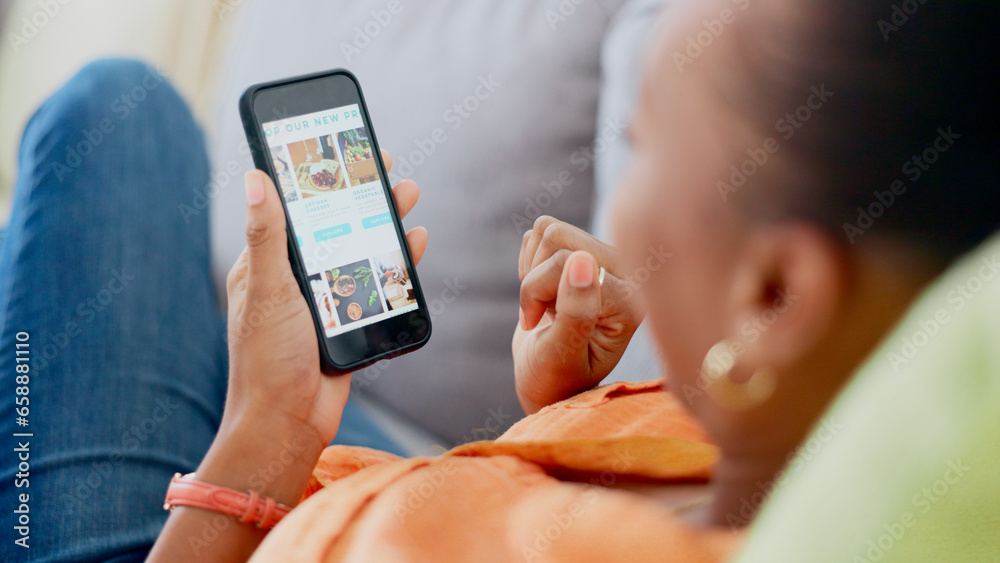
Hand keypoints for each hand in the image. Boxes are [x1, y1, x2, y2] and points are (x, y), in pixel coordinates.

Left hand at [223, 151, 425, 450]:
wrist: (289, 424)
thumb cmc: (267, 360)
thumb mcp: (268, 290)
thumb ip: (267, 235)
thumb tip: (253, 177)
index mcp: (268, 264)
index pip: (295, 207)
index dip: (319, 177)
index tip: (342, 148)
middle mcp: (296, 276)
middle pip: (335, 223)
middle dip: (362, 193)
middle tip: (388, 165)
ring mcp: (325, 299)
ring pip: (360, 250)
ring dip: (384, 222)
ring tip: (408, 197)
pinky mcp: (349, 321)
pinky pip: (377, 284)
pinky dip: (397, 262)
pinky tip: (415, 244)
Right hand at [514, 216, 643, 413]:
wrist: (549, 380)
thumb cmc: (555, 379)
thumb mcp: (561, 356)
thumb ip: (574, 313)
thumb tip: (582, 261)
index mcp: (631, 300)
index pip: (564, 261)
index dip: (536, 292)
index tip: (539, 328)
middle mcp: (628, 274)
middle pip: (557, 237)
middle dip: (535, 280)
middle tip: (544, 316)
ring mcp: (609, 260)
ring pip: (548, 231)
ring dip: (534, 273)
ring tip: (547, 308)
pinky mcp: (589, 251)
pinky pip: (543, 232)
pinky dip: (533, 264)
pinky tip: (548, 295)